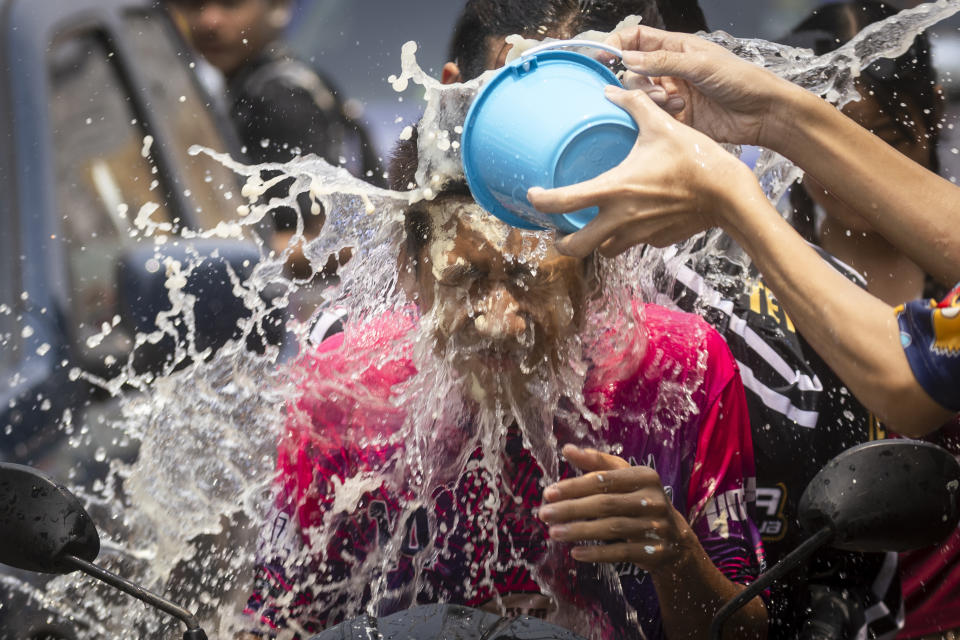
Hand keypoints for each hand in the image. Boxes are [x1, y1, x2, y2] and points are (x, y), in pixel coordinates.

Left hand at [527, 85, 756, 257]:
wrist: (728, 194)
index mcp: (613, 189)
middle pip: (576, 248)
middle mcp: (620, 219)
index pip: (563, 202)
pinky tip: (637, 221)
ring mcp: (639, 234)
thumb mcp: (661, 125)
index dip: (540, 201)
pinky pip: (636, 243)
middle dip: (563, 243)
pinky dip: (630, 236)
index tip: (533, 196)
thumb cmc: (693, 158)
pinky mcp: (657, 241)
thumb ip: (633, 105)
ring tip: (596, 227)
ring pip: (605, 250)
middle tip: (560, 232)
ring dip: (597, 242)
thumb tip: (612, 90)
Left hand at [538, 445, 699, 573]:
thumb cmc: (640, 501)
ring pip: (612, 528)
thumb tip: (567, 449)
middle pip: (605, 504)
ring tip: (553, 532)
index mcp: (645, 476)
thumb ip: (597, 463)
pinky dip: (597, 553)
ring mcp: (656, 527)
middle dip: (571, 508)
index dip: (574, 485)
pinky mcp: (654, 551)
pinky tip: (575, 553)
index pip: (604, 479)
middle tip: (544, 513)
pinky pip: (621, 553)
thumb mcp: (626, 478)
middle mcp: (653, 500)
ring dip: (579, 530)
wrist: (676, 539)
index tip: (548, 492)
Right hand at [606, 24, 798, 147]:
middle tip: (657, 92)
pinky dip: (659, 116)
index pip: (635, 40)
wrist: (762, 113)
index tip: (602, 59)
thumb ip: (661, 61)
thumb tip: (626, 58)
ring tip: (675, 104)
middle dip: (638, 83)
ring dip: (651, 101)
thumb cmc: (740, 80)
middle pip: (632, 72)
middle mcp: (669, 70)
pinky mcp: (675, 118)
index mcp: (675, 48)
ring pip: (640, 96)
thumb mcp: (700, 64)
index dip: (615, 45)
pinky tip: (681, 114)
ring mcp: (671, 94)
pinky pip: (652, 116)